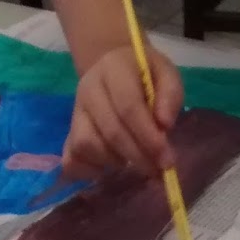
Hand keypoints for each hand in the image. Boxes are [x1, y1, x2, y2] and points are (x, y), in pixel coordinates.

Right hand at [63, 44, 182, 178]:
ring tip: (132, 159)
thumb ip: (170, 95)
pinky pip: (72, 160)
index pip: (128, 106)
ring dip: (114, 161)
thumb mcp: (165, 74)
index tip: (166, 159)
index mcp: (113, 69)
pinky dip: (90, 170)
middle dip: (138, 156)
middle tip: (158, 170)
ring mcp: (75, 112)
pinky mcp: (69, 133)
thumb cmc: (145, 76)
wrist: (115, 70)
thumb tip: (164, 125)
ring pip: (88, 146)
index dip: (148, 137)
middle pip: (111, 131)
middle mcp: (88, 89)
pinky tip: (108, 167)